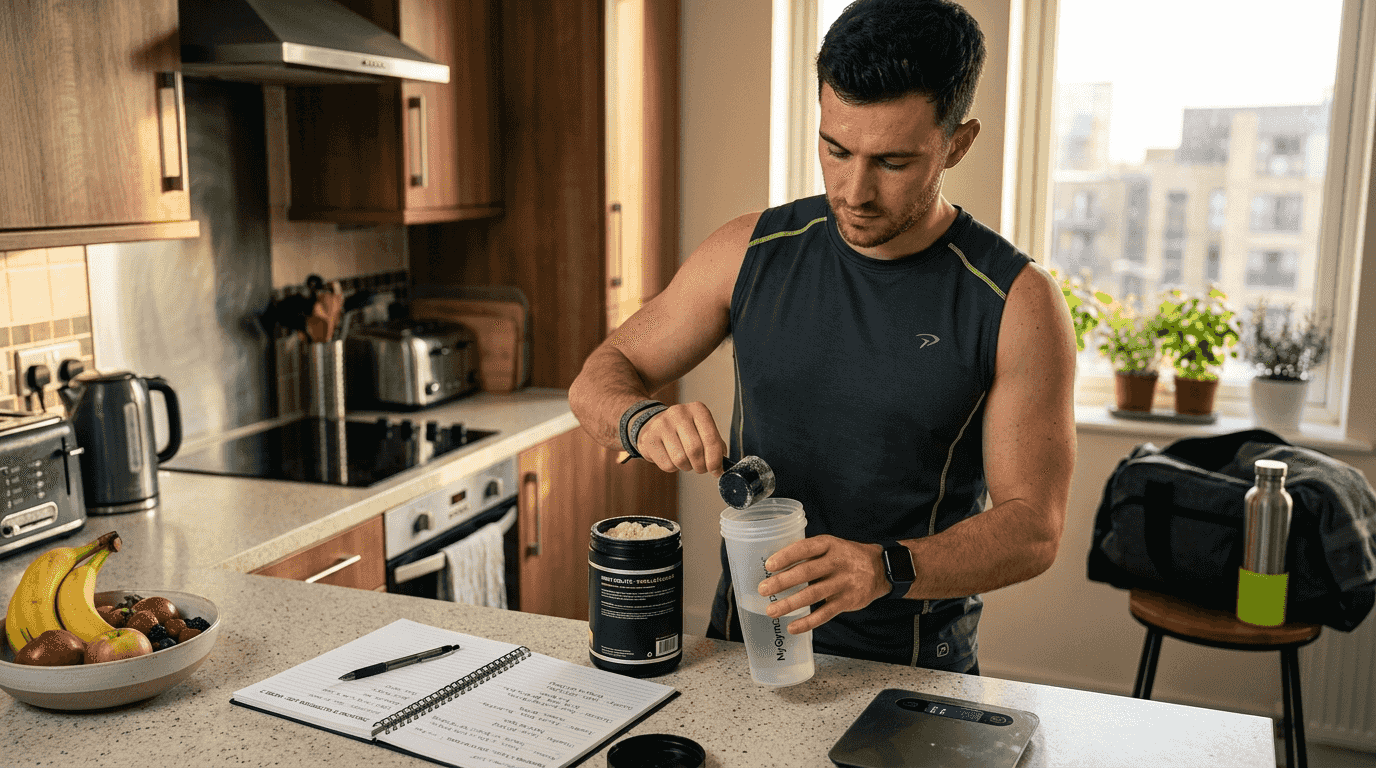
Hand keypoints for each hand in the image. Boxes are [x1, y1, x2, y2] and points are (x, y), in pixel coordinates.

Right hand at [634, 402, 727, 475]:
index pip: (711, 439)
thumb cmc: (684, 431)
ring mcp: (661, 424)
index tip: (716, 471)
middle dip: (701, 466)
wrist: (653, 424)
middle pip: (695, 450)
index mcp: (698, 409)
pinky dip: (672, 467)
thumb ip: (715, 446)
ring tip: (685, 460)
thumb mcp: (702, 431)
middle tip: (701, 468)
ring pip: (680, 459)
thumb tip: (720, 467)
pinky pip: (667, 464)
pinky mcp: (649, 438)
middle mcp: (679, 412)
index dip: (715, 460)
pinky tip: (671, 457)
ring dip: (686, 467)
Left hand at [756, 535, 889, 634]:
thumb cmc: (846, 557)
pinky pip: (825, 614)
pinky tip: (793, 627)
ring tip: (771, 610)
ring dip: (789, 604)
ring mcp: (843, 582)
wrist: (880, 569)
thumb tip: (775, 568)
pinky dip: (807, 622)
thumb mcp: (831, 547)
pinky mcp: (848, 601)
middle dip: (782, 582)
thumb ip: (809, 555)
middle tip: (763, 590)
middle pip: (806, 572)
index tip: (769, 565)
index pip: (805, 548)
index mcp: (829, 545)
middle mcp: (837, 562)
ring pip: (812, 595)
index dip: (786, 556)